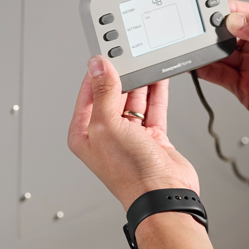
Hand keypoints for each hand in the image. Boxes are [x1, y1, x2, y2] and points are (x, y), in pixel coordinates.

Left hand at [68, 56, 198, 210]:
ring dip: (140, 83)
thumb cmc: (130, 173)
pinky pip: (153, 109)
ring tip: (145, 62)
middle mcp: (106, 135)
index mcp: (85, 133)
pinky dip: (156, 93)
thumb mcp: (107, 124)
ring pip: (134, 100)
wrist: (163, 194)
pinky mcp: (152, 138)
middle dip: (121, 76)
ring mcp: (129, 137)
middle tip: (129, 56)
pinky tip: (159, 78)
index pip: (87, 94)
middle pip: (112, 95)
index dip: (96, 73)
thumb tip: (98, 66)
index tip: (105, 54)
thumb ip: (104, 92)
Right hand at [195, 0, 248, 139]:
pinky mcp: (242, 86)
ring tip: (190, 49)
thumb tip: (236, 20)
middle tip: (194, 34)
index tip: (205, 14)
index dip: (220, 11)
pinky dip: (204, 71)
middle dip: (208, 32)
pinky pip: (218, 75)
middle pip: (223, 33)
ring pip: (218, 54)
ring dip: (204, 52)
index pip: (239, 12)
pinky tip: (196, 66)